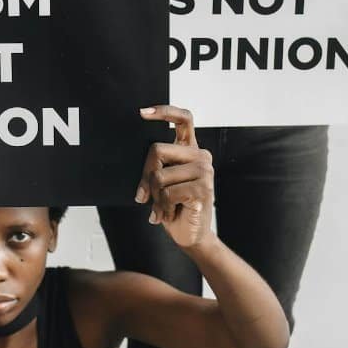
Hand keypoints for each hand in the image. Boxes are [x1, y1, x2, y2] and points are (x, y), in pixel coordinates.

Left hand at [133, 105, 214, 248]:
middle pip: (157, 150)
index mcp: (190, 150)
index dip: (164, 112)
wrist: (190, 235)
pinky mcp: (203, 188)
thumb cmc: (174, 207)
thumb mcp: (162, 182)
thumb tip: (145, 161)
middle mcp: (200, 156)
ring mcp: (205, 171)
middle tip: (144, 195)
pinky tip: (168, 214)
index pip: (183, 119)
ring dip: (154, 197)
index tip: (142, 113)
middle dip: (145, 175)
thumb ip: (157, 166)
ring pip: (159, 175)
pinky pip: (168, 193)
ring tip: (162, 208)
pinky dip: (162, 208)